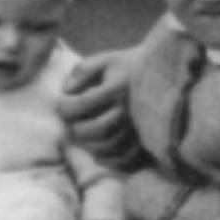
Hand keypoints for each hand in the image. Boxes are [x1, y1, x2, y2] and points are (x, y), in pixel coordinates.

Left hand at [59, 49, 137, 163]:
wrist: (159, 75)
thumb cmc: (124, 68)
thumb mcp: (103, 61)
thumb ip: (81, 71)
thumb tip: (65, 90)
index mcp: (118, 86)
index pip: (83, 103)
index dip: (65, 107)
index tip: (61, 106)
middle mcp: (130, 108)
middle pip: (96, 128)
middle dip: (77, 129)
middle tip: (71, 125)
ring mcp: (139, 126)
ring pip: (108, 145)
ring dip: (89, 145)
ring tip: (83, 136)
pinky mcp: (145, 140)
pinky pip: (125, 158)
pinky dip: (108, 159)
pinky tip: (98, 151)